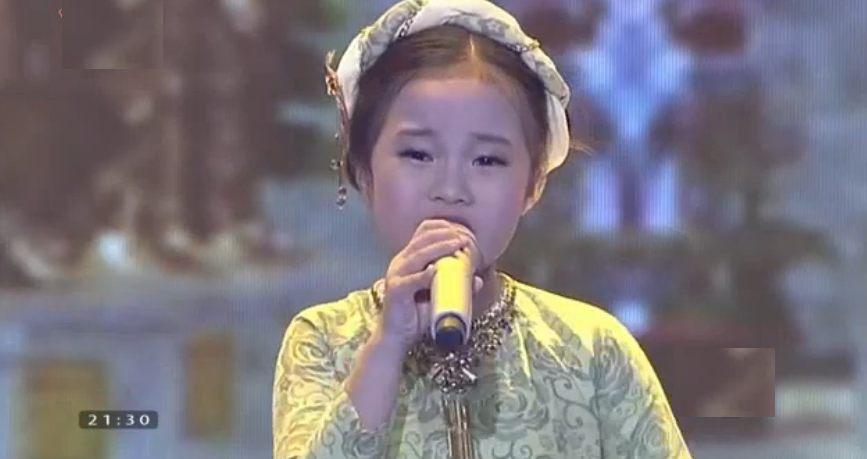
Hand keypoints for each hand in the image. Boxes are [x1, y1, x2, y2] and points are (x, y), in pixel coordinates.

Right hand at [376, 219, 483, 352]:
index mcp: (409, 259)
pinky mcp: (396, 291)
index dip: (439, 227)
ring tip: (455, 244)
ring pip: (417, 256)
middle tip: (462, 237)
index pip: (421, 234)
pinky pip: (410, 280)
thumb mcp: (440, 296)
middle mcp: (401, 263)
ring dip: (438, 248)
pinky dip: (423, 275)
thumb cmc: (417, 313)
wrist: (397, 336)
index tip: (459, 229)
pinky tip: (434, 271)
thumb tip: (479, 280)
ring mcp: (397, 276)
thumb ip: (457, 287)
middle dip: (443, 235)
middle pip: (421, 241)